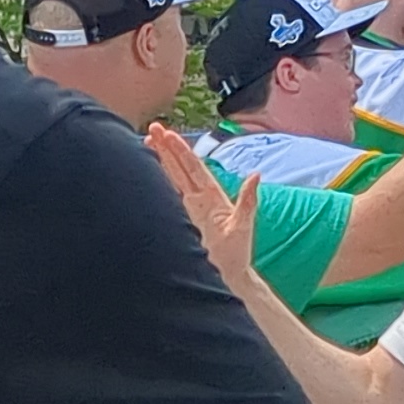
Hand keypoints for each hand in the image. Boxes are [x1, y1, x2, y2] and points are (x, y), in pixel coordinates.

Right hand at [142, 125, 283, 317]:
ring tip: (148, 141)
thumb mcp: (244, 224)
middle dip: (167, 147)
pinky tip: (149, 171)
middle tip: (154, 127)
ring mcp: (190, 209)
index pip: (194, 167)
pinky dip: (159, 182)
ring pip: (172, 178)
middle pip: (180, 167)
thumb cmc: (237, 253)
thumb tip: (255, 175)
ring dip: (161, 160)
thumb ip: (247, 199)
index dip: (181, 150)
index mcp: (213, 195)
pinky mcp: (182, 220)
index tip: (169, 134)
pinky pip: (169, 196)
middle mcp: (200, 199)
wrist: (229, 275)